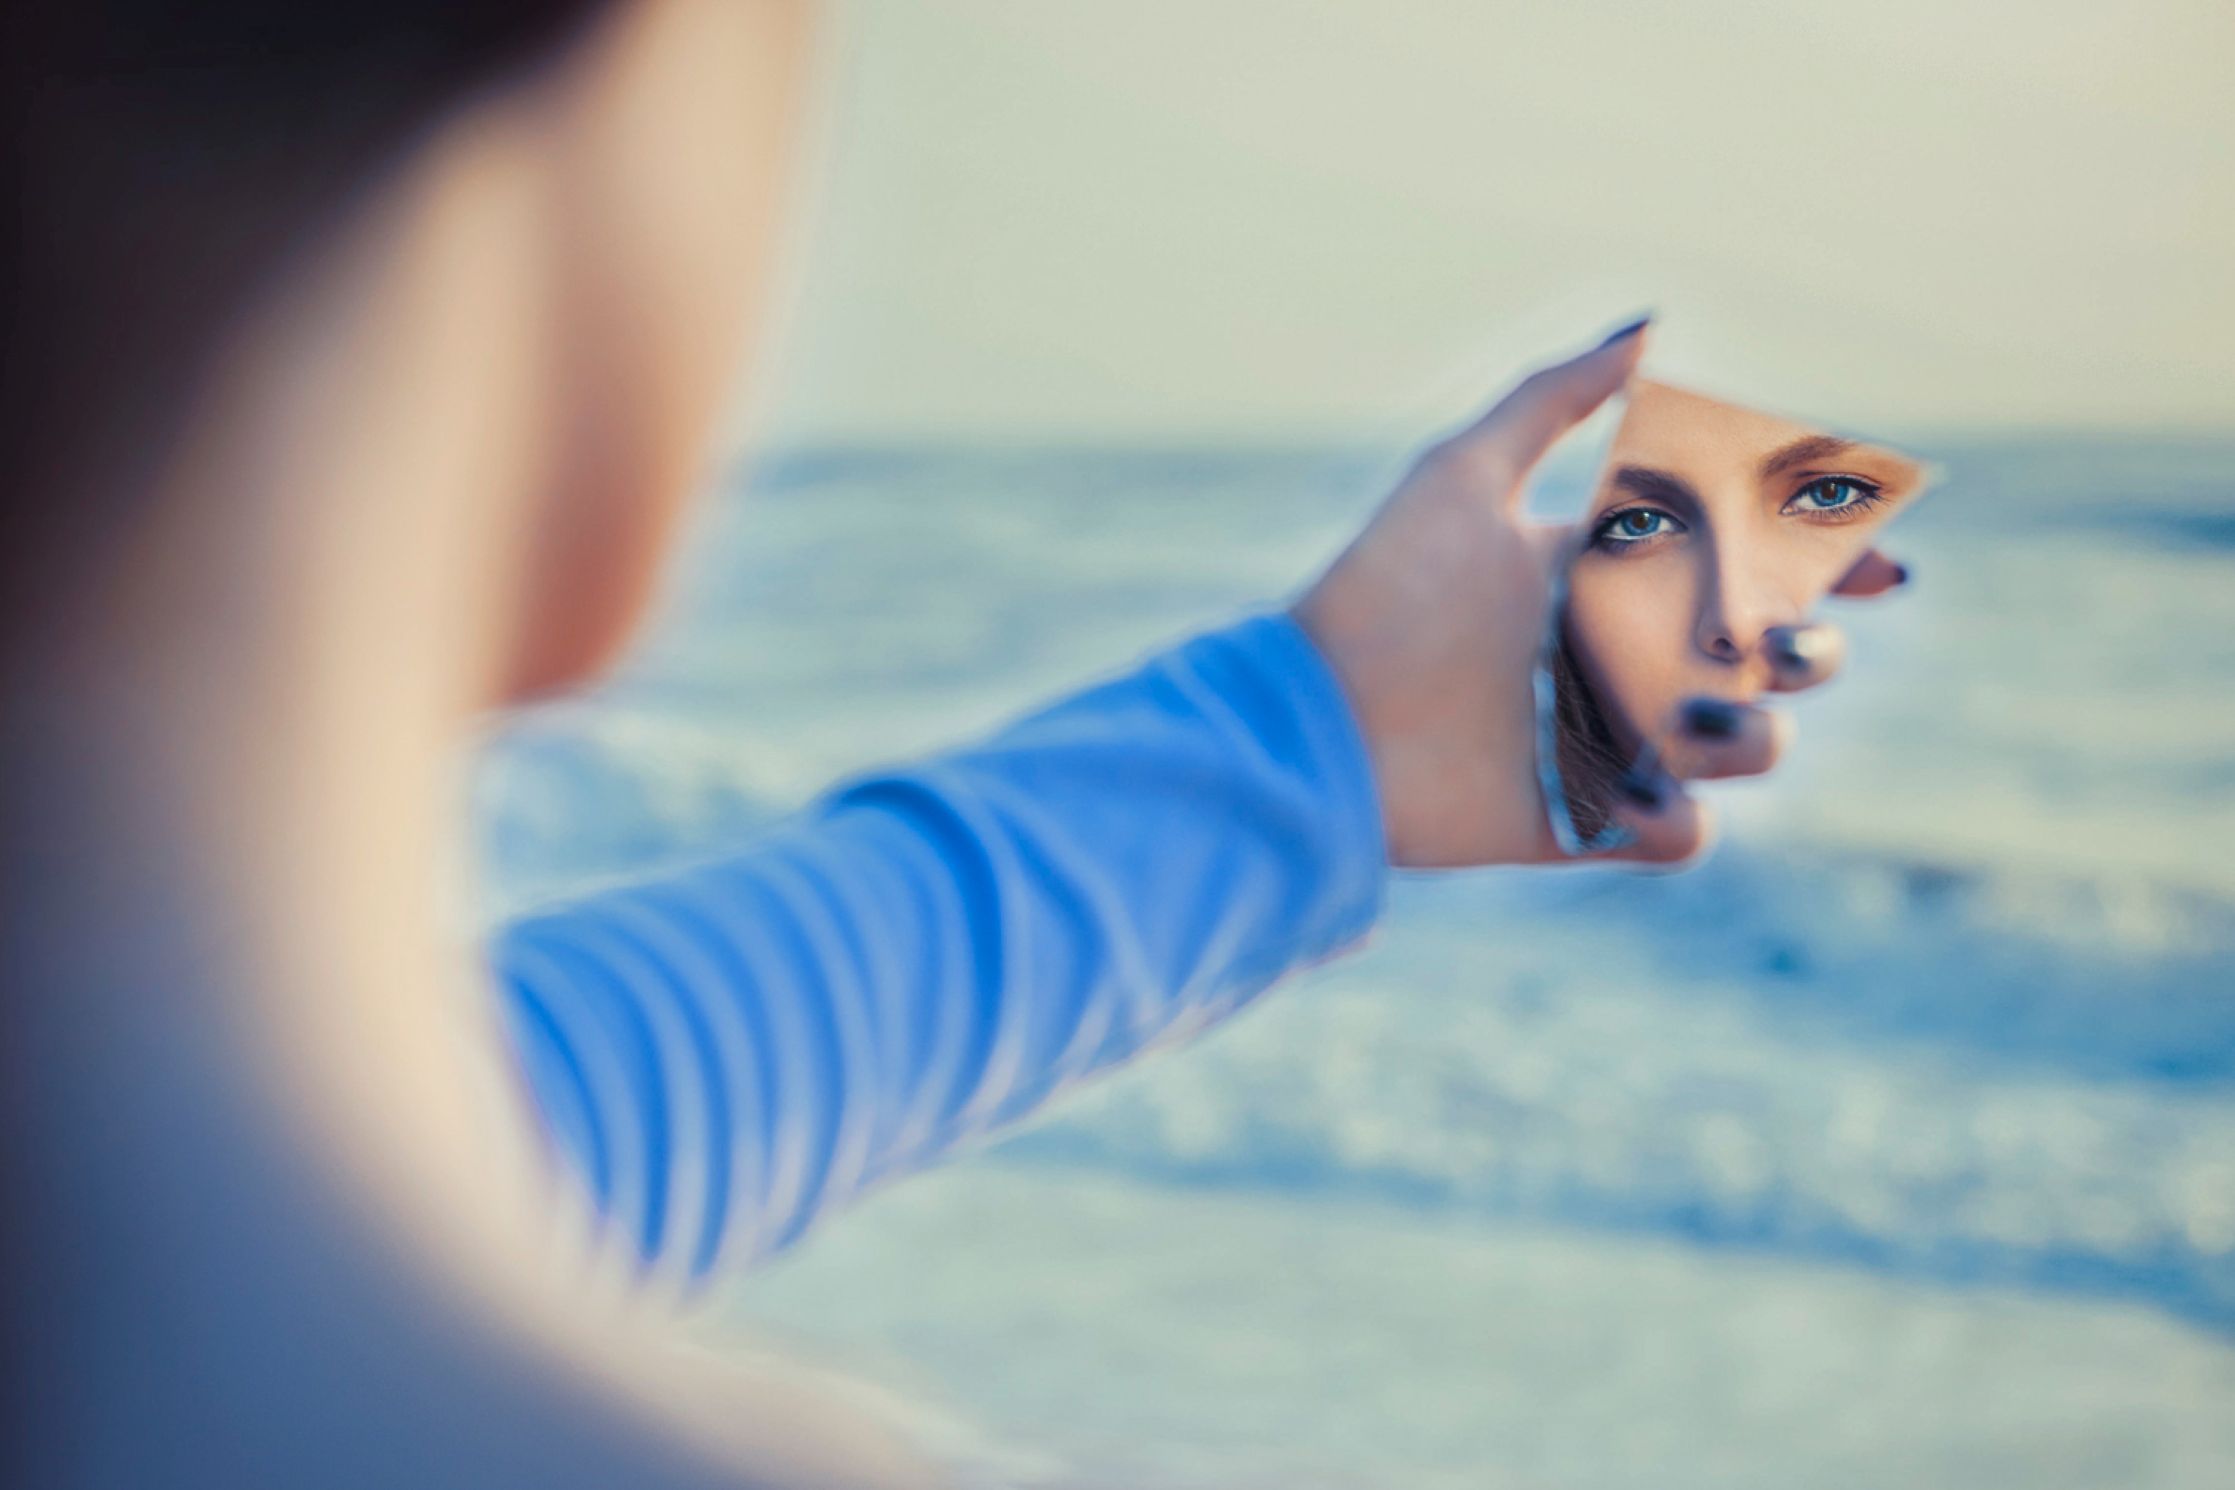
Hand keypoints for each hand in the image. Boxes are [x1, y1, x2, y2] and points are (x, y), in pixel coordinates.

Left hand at [1287, 320, 1899, 869]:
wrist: (1318, 726)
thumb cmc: (1380, 594)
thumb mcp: (1460, 476)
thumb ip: (1551, 399)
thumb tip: (1648, 326)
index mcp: (1608, 573)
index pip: (1746, 559)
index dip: (1826, 559)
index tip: (1879, 559)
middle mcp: (1622, 657)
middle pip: (1776, 656)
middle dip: (1808, 648)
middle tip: (1769, 642)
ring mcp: (1612, 744)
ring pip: (1750, 746)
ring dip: (1752, 732)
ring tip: (1685, 713)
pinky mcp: (1588, 823)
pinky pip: (1683, 834)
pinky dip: (1677, 817)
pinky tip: (1633, 789)